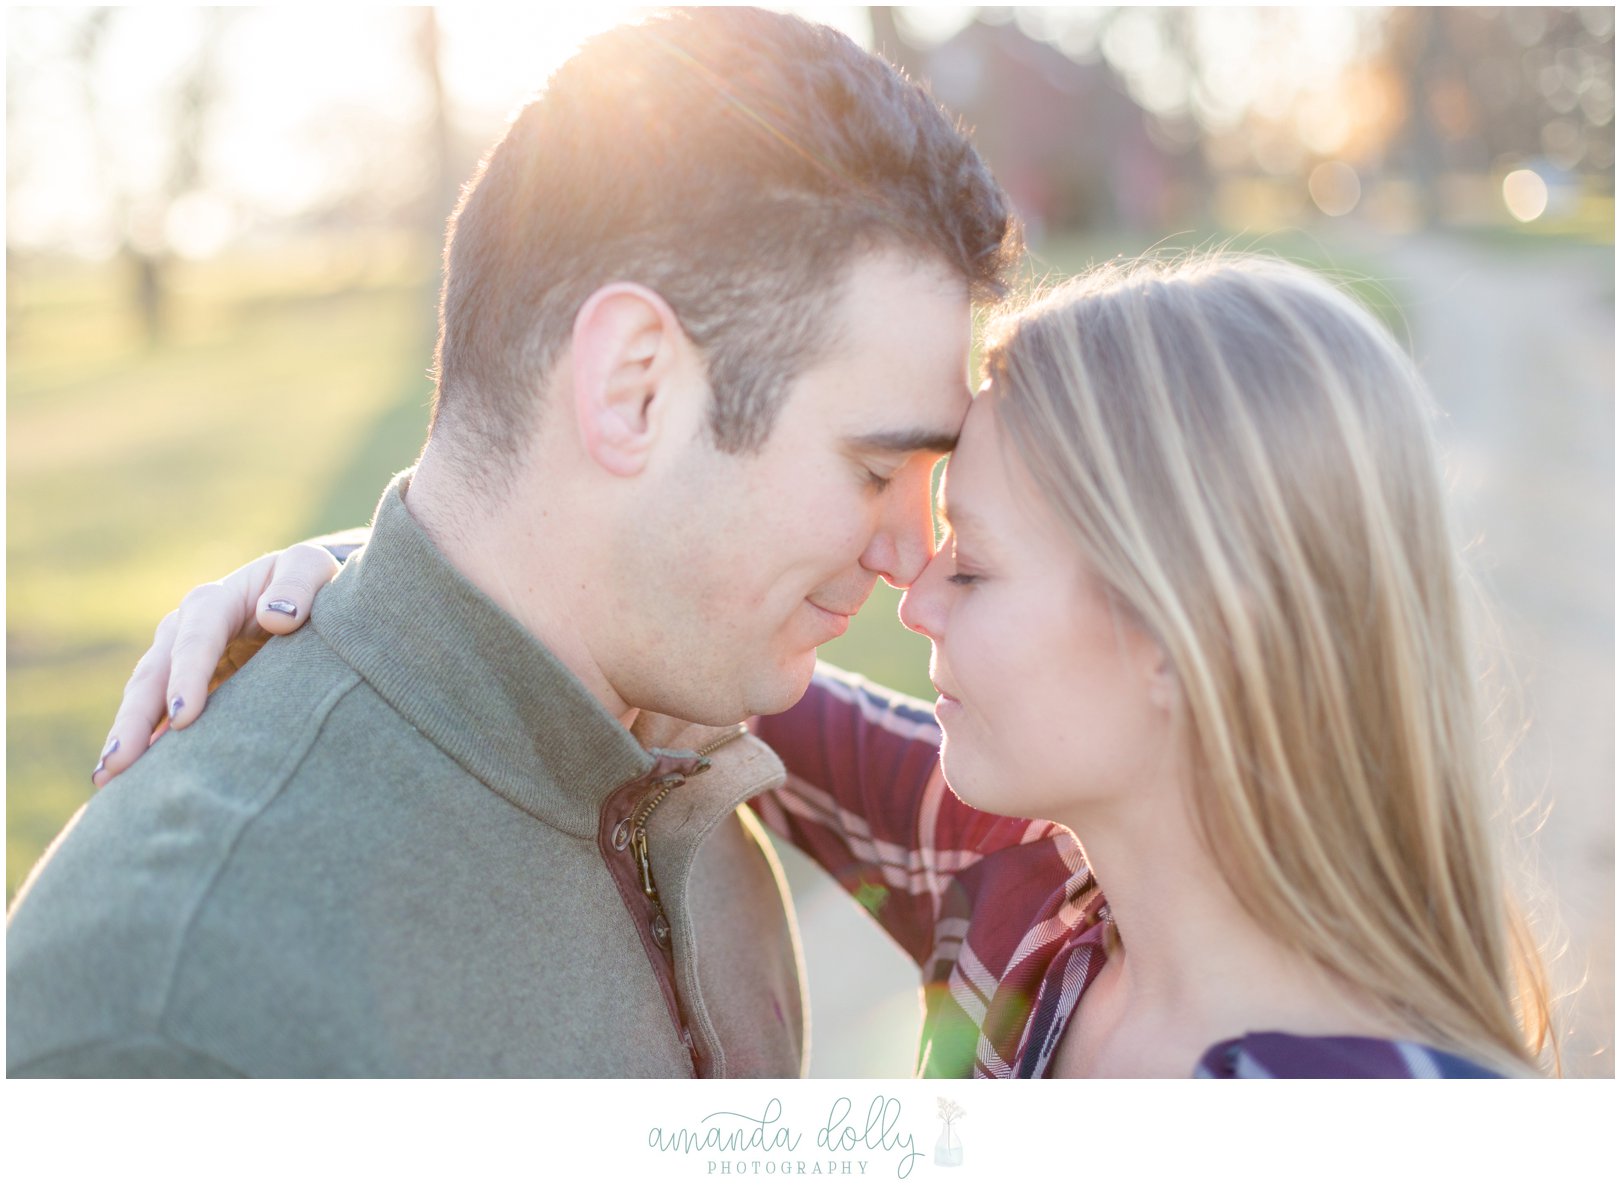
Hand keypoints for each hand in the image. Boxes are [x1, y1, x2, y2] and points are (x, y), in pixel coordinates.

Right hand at [93, 542, 342, 787]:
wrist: (301, 598)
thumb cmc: (309, 584)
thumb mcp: (311, 570)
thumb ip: (299, 584)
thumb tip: (277, 616)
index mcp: (216, 601)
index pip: (197, 636)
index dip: (189, 674)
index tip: (185, 717)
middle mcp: (184, 630)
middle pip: (154, 673)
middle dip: (137, 718)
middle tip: (122, 761)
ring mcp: (178, 662)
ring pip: (145, 699)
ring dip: (128, 737)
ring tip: (110, 779)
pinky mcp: (185, 689)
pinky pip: (156, 718)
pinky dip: (143, 746)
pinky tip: (126, 783)